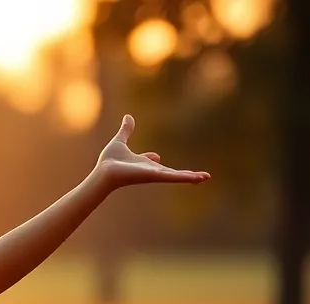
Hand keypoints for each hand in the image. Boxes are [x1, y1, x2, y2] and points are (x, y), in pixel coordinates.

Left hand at [93, 115, 209, 190]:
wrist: (104, 172)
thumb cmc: (108, 161)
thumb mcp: (119, 141)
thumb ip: (125, 130)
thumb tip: (128, 117)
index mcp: (143, 164)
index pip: (152, 163)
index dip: (152, 159)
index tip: (156, 157)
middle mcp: (150, 171)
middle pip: (170, 172)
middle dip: (184, 174)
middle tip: (200, 177)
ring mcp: (155, 174)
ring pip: (175, 176)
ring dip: (191, 177)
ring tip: (206, 178)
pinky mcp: (156, 176)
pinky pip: (174, 177)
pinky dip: (186, 177)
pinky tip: (199, 179)